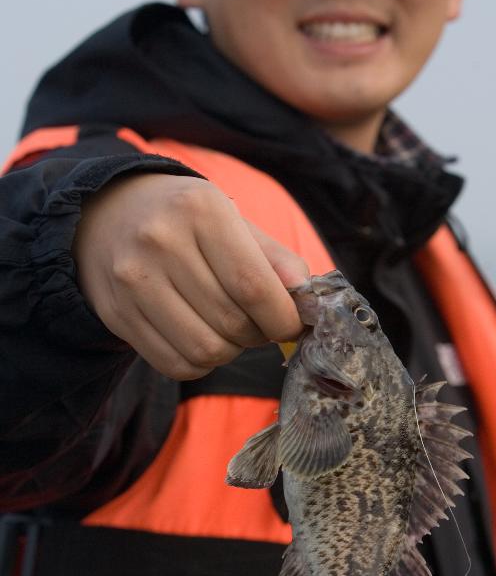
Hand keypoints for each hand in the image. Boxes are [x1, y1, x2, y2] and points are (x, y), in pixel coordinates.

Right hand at [74, 172, 307, 378]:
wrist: (109, 212)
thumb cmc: (187, 220)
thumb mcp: (233, 220)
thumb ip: (276, 259)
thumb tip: (307, 300)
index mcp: (200, 210)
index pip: (254, 286)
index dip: (283, 318)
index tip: (292, 325)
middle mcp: (160, 241)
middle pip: (232, 322)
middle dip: (259, 334)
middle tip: (259, 322)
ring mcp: (132, 280)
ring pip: (205, 350)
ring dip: (230, 351)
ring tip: (230, 328)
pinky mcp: (116, 313)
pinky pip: (175, 365)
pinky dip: (200, 363)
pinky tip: (201, 336)